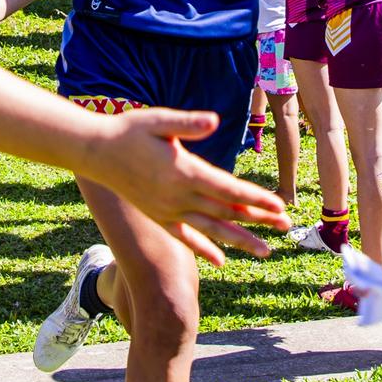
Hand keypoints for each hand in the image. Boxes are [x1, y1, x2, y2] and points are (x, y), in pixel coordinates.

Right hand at [93, 109, 291, 266]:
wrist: (95, 152)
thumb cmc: (129, 130)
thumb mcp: (158, 120)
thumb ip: (187, 123)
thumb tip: (213, 121)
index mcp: (183, 171)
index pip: (228, 189)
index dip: (255, 198)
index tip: (278, 205)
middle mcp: (178, 197)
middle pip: (226, 211)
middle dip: (258, 219)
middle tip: (286, 226)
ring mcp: (167, 210)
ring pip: (211, 229)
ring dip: (240, 240)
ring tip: (266, 251)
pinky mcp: (158, 217)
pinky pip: (185, 237)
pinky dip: (204, 249)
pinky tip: (221, 261)